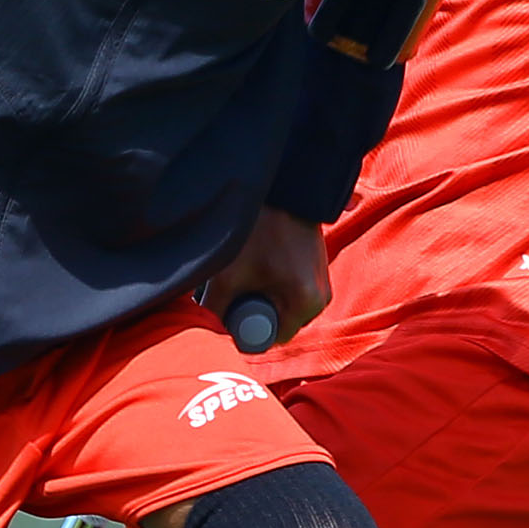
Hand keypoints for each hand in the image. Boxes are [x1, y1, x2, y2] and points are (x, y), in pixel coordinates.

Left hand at [201, 208, 331, 346]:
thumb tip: (207, 333)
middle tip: (232, 287)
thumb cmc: (259, 227)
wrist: (285, 188)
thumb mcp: (228, 274)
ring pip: (280, 305)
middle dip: (251, 310)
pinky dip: (271, 282)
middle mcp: (321, 299)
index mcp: (307, 305)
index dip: (244, 328)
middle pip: (275, 322)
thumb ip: (215, 311)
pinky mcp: (315, 269)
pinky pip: (288, 290)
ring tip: (245, 271)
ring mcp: (321, 284)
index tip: (227, 308)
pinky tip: (258, 263)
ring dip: (260, 295)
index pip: (270, 339)